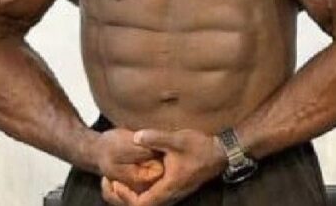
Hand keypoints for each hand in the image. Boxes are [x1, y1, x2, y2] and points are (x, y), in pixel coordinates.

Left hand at [103, 128, 225, 205]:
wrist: (221, 153)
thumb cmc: (201, 147)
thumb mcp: (178, 140)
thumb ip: (156, 138)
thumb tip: (135, 136)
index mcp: (168, 187)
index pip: (140, 204)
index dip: (125, 197)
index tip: (117, 183)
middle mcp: (170, 195)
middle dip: (125, 197)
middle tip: (114, 183)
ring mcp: (174, 193)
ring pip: (149, 202)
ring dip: (133, 195)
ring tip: (122, 181)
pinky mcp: (176, 188)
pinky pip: (155, 197)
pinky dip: (143, 191)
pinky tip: (139, 177)